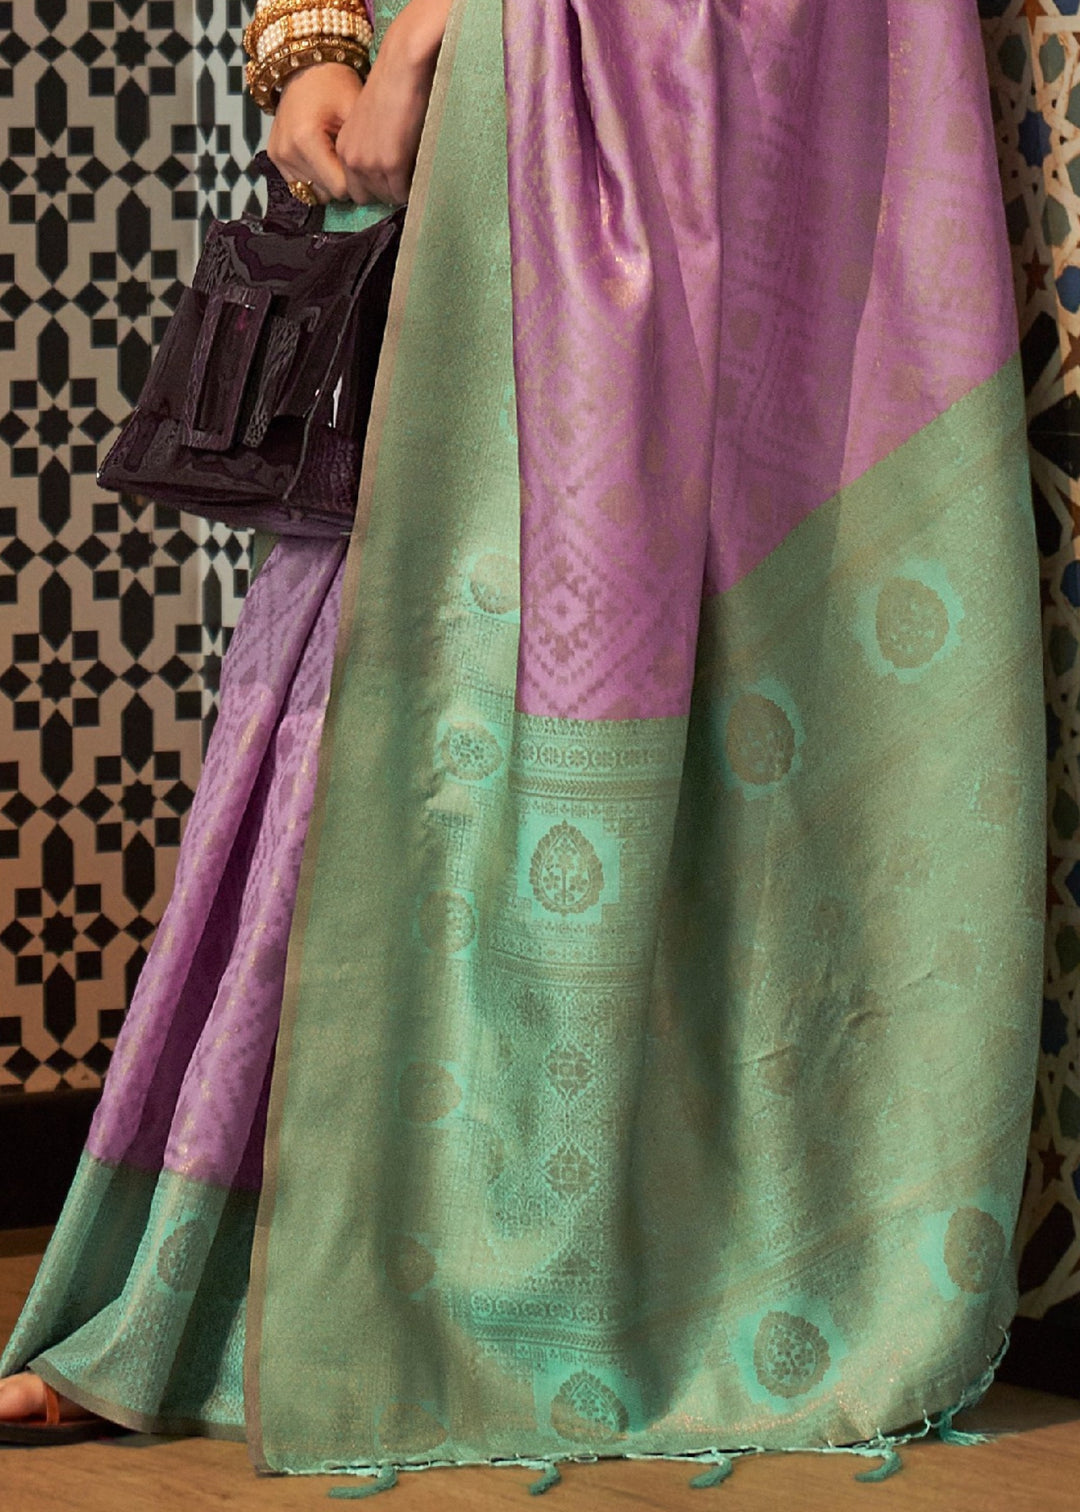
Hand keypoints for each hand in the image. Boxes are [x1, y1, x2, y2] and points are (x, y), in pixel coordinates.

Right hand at [267, 62, 360, 203]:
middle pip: (328, 194)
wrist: (305, 67)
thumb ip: (363, 152)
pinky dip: (315, 177)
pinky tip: (322, 156)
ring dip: (329, 181)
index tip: (365, 166)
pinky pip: (302, 185)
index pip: (341, 189)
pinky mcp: (274, 157)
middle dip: (344, 181)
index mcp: (305, 140)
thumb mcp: (355, 112)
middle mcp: (286, 152)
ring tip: (335, 154)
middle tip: (351, 157)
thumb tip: (377, 185)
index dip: (358, 181)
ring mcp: (278, 156)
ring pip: (315, 193)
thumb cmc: (335, 85)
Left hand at [335, 0, 451, 204]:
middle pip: (368, 198)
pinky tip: (420, 166)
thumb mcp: (371, 125)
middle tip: (403, 173)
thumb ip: (371, 150)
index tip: (391, 176)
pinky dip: (414, 186)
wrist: (402, 66)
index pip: (354, 189)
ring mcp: (369, 163)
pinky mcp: (390, 163)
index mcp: (343, 147)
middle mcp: (351, 158)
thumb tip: (386, 176)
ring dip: (401, 188)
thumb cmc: (393, 88)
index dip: (374, 186)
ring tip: (413, 165)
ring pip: (388, 197)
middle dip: (385, 191)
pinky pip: (404, 192)